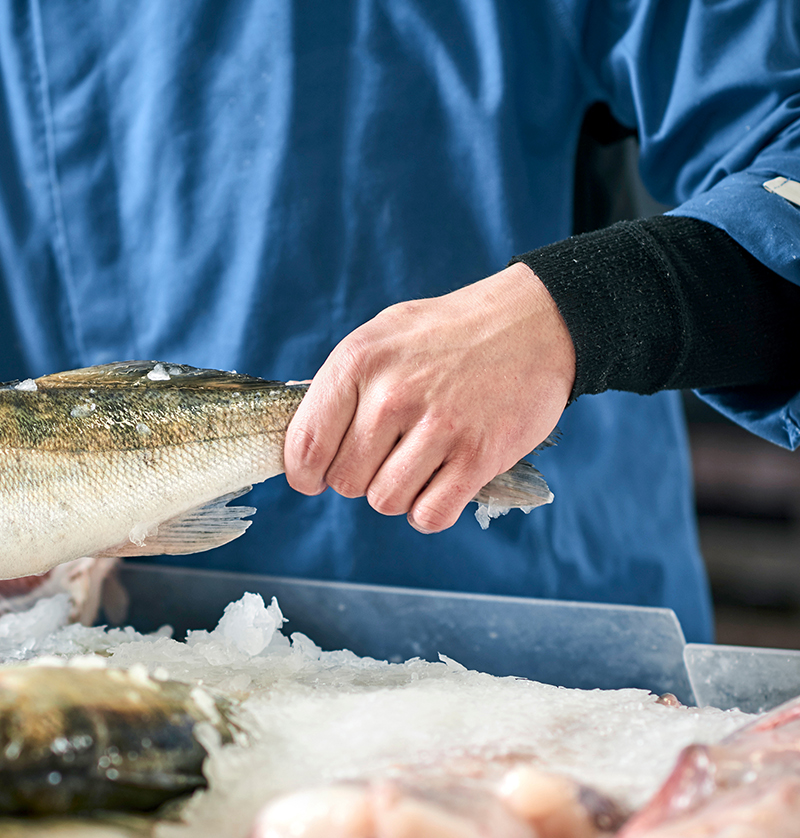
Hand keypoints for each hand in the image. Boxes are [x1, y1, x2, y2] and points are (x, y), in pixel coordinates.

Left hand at [282, 263, 573, 532]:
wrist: (534, 322)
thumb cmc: (448, 333)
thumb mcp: (380, 337)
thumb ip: (340, 386)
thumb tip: (301, 443)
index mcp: (358, 362)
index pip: (306, 446)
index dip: (304, 475)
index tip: (315, 478)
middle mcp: (393, 394)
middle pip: (345, 481)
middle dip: (359, 477)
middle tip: (386, 455)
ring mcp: (438, 426)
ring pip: (385, 501)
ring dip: (397, 494)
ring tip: (417, 463)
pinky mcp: (478, 455)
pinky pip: (430, 515)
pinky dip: (430, 511)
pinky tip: (440, 485)